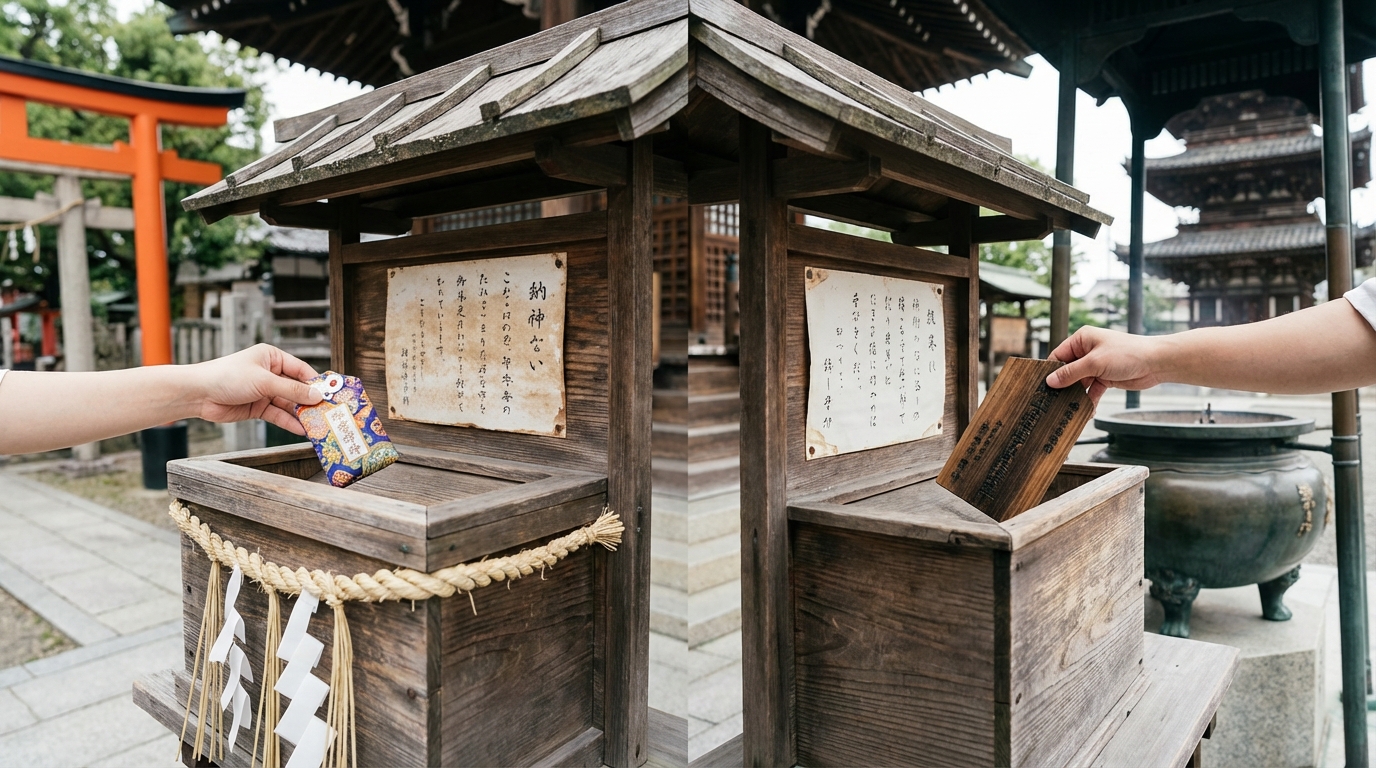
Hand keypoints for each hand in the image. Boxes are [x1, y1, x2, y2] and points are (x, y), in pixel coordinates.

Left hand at [191, 344, 322, 434]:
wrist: (198, 394)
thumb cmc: (227, 376)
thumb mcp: (264, 381)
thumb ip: (291, 390)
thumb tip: (316, 396)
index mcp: (272, 358)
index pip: (301, 370)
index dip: (316, 383)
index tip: (331, 394)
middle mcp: (270, 373)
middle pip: (297, 389)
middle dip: (310, 402)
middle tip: (327, 413)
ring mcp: (264, 391)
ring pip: (288, 404)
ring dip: (301, 415)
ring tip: (317, 425)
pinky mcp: (258, 408)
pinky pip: (278, 415)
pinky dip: (288, 423)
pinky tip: (301, 430)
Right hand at [1044, 327, 1164, 404]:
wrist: (1156, 363)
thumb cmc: (1128, 353)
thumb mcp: (1095, 363)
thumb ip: (1071, 373)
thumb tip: (1051, 381)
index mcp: (1082, 339)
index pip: (1059, 356)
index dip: (1051, 371)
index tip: (1044, 386)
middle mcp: (1087, 351)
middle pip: (1068, 371)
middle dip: (1064, 385)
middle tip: (1054, 400)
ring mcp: (1096, 365)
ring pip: (1079, 383)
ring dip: (1077, 395)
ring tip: (1069, 407)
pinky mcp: (1105, 378)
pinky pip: (1092, 391)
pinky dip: (1089, 400)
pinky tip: (1087, 410)